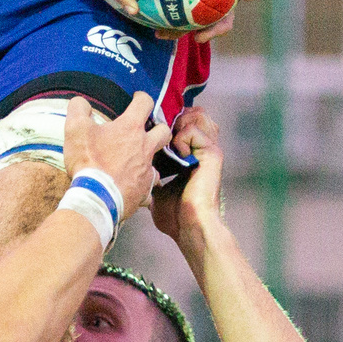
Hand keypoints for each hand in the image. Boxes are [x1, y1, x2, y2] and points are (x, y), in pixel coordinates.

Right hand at [59, 93, 170, 221]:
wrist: (97, 196)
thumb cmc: (88, 160)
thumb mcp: (75, 129)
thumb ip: (78, 109)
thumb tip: (81, 102)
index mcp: (130, 128)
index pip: (145, 103)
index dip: (141, 97)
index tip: (136, 99)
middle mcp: (145, 147)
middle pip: (163, 131)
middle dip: (158, 128)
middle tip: (146, 131)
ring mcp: (147, 169)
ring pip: (158, 161)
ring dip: (149, 159)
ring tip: (137, 162)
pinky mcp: (145, 190)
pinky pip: (148, 187)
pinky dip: (142, 186)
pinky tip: (133, 188)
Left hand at [151, 109, 224, 240]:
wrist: (189, 227)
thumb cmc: (174, 216)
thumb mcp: (156, 190)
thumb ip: (150, 175)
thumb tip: (130, 171)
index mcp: (190, 156)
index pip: (185, 124)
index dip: (169, 120)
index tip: (149, 125)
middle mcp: (201, 150)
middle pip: (195, 114)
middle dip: (176, 116)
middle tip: (159, 129)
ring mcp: (208, 150)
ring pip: (199, 116)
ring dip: (180, 123)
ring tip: (170, 139)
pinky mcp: (212, 154)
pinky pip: (194, 131)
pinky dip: (182, 137)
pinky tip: (177, 153)